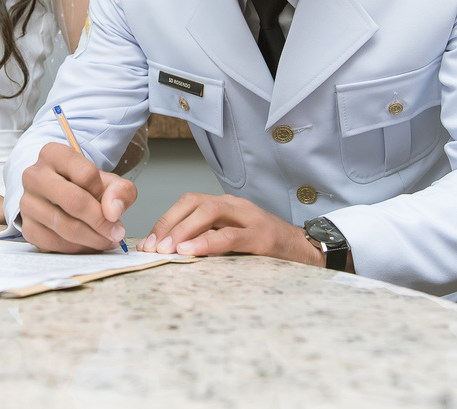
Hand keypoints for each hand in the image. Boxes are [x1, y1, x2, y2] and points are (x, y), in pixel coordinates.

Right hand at [19, 142, 136, 252]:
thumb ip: (120, 191)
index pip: (86, 174)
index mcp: (53, 154)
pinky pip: (54, 243)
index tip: (112, 206)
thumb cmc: (85, 187)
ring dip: (92, 239)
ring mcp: (27, 202)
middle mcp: (34, 175)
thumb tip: (113, 212)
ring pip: (65, 226)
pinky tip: (88, 244)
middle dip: (101, 221)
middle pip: (74, 201)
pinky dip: (76, 248)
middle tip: (116, 232)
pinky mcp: (27, 226)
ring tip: (106, 240)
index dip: (105, 194)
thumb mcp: (109, 181)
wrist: (64, 196)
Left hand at [136, 193, 322, 265]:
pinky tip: (191, 252)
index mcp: (226, 206)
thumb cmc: (267, 250)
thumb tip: (170, 254)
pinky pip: (231, 235)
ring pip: (210, 211)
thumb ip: (208, 242)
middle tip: (152, 247)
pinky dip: (208, 242)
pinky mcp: (262, 236)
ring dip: (184, 230)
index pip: (188, 203)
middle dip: (169, 224)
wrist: (308, 252)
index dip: (165, 220)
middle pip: (194, 202)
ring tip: (167, 249)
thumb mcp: (233, 242)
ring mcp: (250, 218)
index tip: (148, 243)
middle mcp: (236, 206)